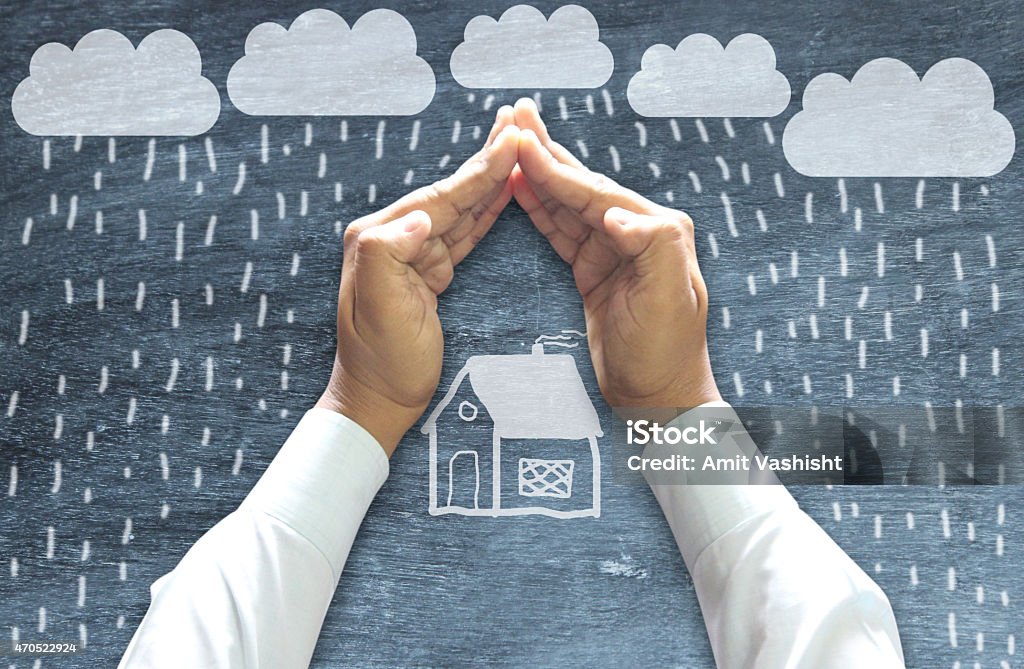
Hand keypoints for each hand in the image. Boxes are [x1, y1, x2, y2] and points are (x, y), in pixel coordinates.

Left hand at [317, 110, 520, 454]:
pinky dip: (486, 211)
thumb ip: (389, 255)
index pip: (439, 197)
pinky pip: (464, 234)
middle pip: (451, 193)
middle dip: (486, 161)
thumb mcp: (379, 311)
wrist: (379, 400)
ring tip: (516, 147)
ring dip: (490, 179)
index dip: (477, 171)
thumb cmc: (381, 361)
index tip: (509, 141)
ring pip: (461, 209)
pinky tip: (504, 192)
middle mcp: (393, 238)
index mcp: (380, 239)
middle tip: (517, 123)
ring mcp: (412, 254)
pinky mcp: (429, 272)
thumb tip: (421, 217)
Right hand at [510, 98, 719, 409]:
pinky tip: (520, 187)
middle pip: (582, 186)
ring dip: (539, 173)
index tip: (523, 143)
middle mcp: (637, 232)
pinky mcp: (594, 270)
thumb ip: (652, 248)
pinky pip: (561, 231)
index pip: (597, 193)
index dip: (557, 168)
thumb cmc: (666, 352)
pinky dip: (539, 208)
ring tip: (510, 141)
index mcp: (657, 230)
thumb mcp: (668, 301)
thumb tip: (616, 214)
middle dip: (546, 153)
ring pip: (567, 204)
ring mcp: (613, 250)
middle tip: (514, 117)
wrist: (657, 396)